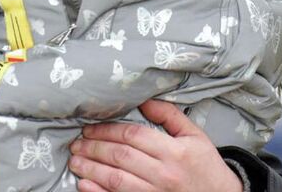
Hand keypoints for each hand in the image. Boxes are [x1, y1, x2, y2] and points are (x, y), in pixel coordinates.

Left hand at [69, 100, 241, 191]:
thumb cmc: (206, 166)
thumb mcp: (194, 136)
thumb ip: (169, 115)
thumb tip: (144, 99)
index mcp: (174, 151)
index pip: (133, 135)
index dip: (107, 130)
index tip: (90, 128)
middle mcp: (164, 173)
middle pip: (120, 156)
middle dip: (93, 148)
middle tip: (76, 143)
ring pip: (116, 179)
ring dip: (91, 169)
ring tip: (75, 161)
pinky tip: (84, 185)